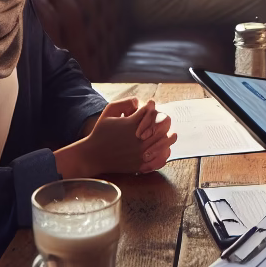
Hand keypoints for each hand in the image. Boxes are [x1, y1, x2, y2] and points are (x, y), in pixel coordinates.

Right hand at [55, 98, 176, 176]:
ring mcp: (140, 153)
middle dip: (164, 120)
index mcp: (132, 125)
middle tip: (164, 119)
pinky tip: (164, 150)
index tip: (151, 104)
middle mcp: (138, 139)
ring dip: (169, 137)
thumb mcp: (108, 111)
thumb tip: (139, 101)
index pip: (152, 112)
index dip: (152, 107)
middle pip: (162, 126)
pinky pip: (160, 159)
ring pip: (164, 143)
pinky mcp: (140, 165)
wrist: (93, 156)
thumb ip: (124, 102)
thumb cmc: (101, 132)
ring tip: (172, 135)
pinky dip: (164, 154)